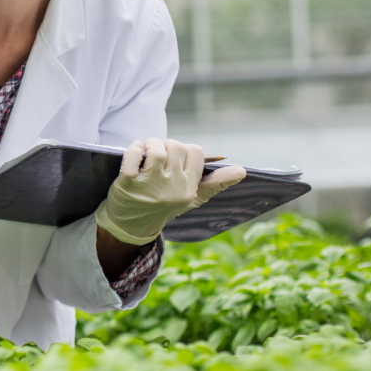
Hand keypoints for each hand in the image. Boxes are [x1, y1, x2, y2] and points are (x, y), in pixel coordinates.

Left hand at [93, 138, 246, 245]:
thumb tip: (242, 171)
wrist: (133, 226)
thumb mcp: (192, 198)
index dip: (186, 150)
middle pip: (177, 147)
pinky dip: (133, 148)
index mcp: (189, 189)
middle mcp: (171, 187)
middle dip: (167, 144)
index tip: (176, 158)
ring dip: (150, 143)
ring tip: (146, 151)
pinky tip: (135, 153)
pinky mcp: (127, 183)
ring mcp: (148, 186)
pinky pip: (133, 154)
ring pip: (156, 149)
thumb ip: (216, 183)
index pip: (196, 152)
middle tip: (159, 154)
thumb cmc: (165, 206)